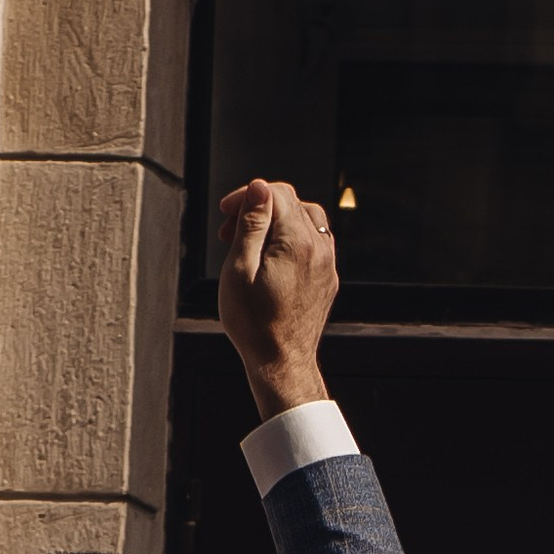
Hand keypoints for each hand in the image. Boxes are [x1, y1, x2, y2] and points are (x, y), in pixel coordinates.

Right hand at [218, 176, 337, 414]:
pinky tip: (270, 259)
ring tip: (249, 244)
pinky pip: (312, 244)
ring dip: (275, 222)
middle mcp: (320, 248)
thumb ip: (251, 223)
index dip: (247, 196)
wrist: (281, 365)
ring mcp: (327, 264)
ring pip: (305, 220)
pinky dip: (290, 240)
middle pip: (291, 203)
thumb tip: (259, 188)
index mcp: (297, 241)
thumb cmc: (255, 324)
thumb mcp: (240, 269)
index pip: (276, 193)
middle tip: (230, 231)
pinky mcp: (327, 279)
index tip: (226, 213)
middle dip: (258, 208)